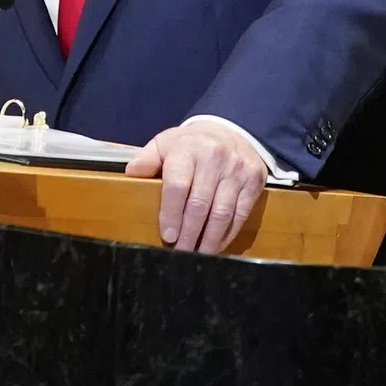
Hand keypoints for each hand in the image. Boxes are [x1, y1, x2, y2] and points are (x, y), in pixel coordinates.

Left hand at [124, 121, 266, 253]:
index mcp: (187, 149)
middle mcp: (214, 158)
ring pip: (222, 213)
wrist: (229, 130)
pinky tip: (215, 244)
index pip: (178, 185)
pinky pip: (240, 214)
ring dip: (208, 239)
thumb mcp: (165, 143)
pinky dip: (227, 234)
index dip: (171, 213)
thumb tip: (131, 173)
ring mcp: (237, 170)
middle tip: (180, 252)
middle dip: (189, 233)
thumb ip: (147, 159)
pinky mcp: (254, 181)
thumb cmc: (189, 143)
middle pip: (200, 204)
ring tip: (196, 254)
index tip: (167, 235)